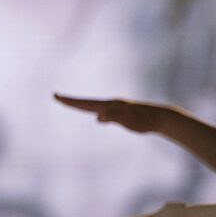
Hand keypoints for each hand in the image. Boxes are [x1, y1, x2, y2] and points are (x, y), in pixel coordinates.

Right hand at [53, 91, 176, 134]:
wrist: (159, 117)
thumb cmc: (144, 120)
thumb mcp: (128, 120)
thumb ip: (113, 117)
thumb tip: (98, 118)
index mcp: (109, 105)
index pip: (85, 103)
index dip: (71, 101)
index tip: (57, 97)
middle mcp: (110, 104)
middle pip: (86, 102)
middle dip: (71, 101)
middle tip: (56, 96)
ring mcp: (115, 108)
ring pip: (93, 106)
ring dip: (80, 104)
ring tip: (69, 102)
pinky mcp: (120, 113)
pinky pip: (102, 111)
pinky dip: (93, 110)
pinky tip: (96, 114)